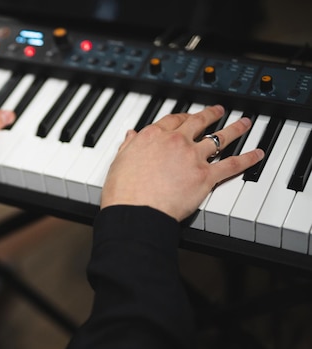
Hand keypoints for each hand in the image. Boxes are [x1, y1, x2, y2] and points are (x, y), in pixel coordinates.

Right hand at [100, 105, 263, 221]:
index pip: (172, 120)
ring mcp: (193, 157)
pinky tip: (257, 154)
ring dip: (235, 130)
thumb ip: (128, 146)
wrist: (136, 210)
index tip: (187, 117)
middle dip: (210, 115)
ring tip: (244, 124)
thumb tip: (130, 136)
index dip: (182, 117)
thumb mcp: (119, 162)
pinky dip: (248, 159)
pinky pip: (232, 164)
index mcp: (153, 136)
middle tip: (218, 111)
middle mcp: (175, 142)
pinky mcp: (206, 176)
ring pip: (219, 138)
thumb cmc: (123, 192)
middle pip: (198, 122)